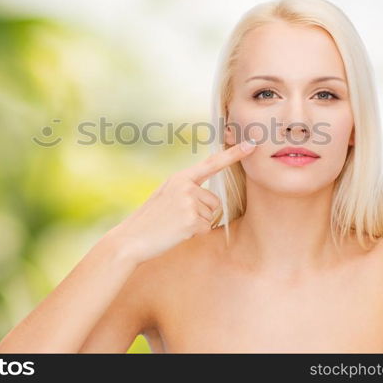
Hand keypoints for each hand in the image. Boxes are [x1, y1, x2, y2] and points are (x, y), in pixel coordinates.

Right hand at [109, 139, 257, 263]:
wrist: (131, 238)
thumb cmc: (150, 220)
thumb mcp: (166, 196)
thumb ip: (186, 190)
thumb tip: (208, 198)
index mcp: (180, 178)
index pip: (211, 163)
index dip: (233, 154)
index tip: (251, 144)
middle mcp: (186, 186)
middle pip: (214, 201)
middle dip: (202, 213)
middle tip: (177, 219)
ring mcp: (189, 202)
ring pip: (211, 215)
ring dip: (197, 224)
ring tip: (174, 224)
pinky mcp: (191, 219)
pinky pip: (205, 228)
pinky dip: (193, 233)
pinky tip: (176, 232)